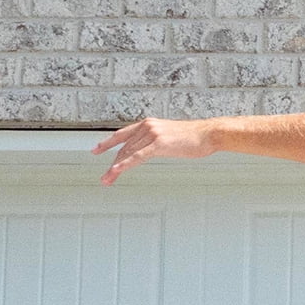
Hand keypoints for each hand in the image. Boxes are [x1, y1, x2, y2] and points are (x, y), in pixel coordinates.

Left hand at [93, 115, 216, 184]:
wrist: (208, 134)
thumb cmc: (194, 138)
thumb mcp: (170, 136)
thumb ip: (156, 141)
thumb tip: (151, 150)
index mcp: (149, 124)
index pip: (123, 134)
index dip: (108, 143)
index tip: (96, 150)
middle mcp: (147, 126)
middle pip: (123, 147)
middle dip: (112, 163)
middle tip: (104, 178)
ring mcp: (152, 134)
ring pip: (127, 153)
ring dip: (115, 169)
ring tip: (107, 180)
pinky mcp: (158, 144)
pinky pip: (136, 157)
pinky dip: (123, 165)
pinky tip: (115, 172)